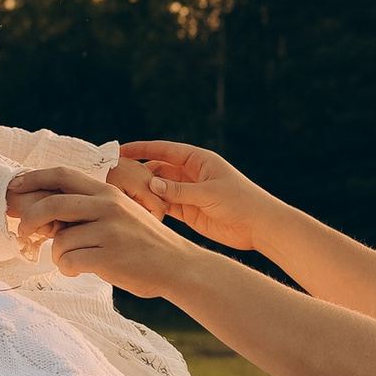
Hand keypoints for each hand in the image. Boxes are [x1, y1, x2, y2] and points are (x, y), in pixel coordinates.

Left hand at [5, 169, 188, 296]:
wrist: (178, 266)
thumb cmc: (144, 243)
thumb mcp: (121, 213)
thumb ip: (89, 209)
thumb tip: (45, 216)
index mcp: (108, 192)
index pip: (62, 175)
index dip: (33, 179)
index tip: (14, 188)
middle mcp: (107, 206)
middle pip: (51, 204)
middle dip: (29, 219)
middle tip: (25, 232)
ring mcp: (109, 231)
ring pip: (59, 241)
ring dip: (58, 256)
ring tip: (72, 262)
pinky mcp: (109, 257)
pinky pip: (69, 262)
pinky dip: (68, 269)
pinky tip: (80, 271)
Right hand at [113, 139, 263, 251]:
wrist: (260, 226)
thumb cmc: (241, 202)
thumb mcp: (209, 193)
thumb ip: (180, 190)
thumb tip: (152, 183)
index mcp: (199, 161)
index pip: (164, 150)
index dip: (142, 149)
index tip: (121, 150)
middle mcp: (191, 174)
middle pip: (158, 169)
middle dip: (138, 171)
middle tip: (116, 177)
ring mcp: (189, 193)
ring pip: (160, 189)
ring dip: (144, 191)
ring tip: (121, 194)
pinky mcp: (189, 211)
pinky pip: (166, 206)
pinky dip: (153, 207)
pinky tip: (137, 210)